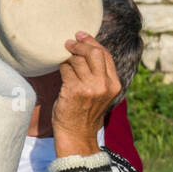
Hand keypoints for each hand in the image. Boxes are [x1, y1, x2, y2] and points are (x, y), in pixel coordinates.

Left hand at [52, 32, 120, 158]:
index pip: (105, 55)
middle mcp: (104, 85)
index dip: (93, 42)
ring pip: (77, 60)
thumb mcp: (99, 94)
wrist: (76, 136)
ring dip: (67, 57)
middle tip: (68, 42)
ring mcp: (90, 87)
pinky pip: (65, 69)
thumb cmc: (84, 114)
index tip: (82, 35)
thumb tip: (84, 49)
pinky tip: (58, 69)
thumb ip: (98, 75)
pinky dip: (60, 67)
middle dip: (80, 44)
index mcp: (114, 84)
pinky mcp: (74, 90)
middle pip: (94, 53)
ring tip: (62, 59)